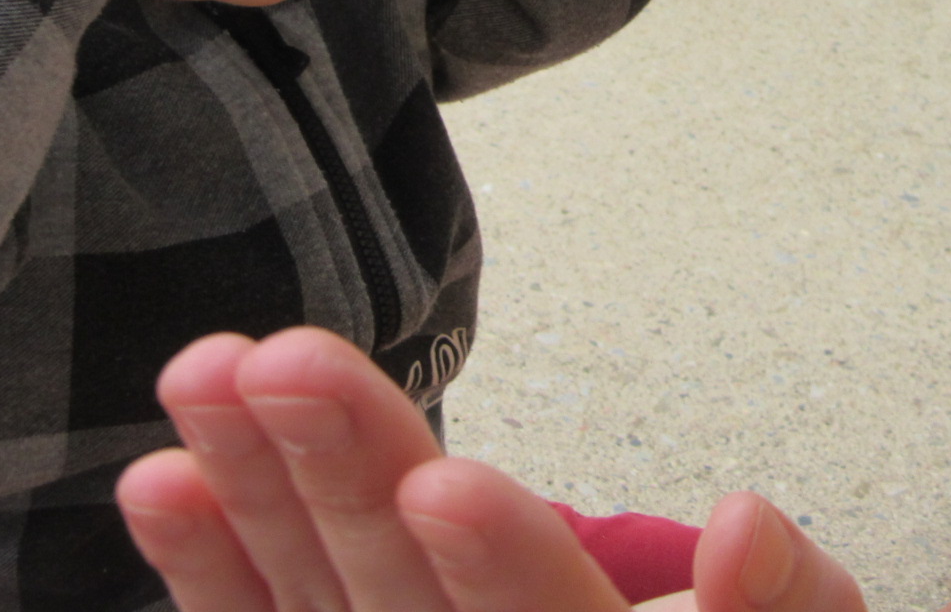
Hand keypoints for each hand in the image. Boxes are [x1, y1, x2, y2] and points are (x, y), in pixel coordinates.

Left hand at [117, 326, 869, 611]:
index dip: (504, 564)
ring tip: (207, 377)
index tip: (442, 483)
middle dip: (344, 480)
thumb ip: (787, 603)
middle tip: (285, 363)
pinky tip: (164, 480)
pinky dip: (212, 569)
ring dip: (255, 495)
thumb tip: (741, 525)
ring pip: (316, 611)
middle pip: (407, 609)